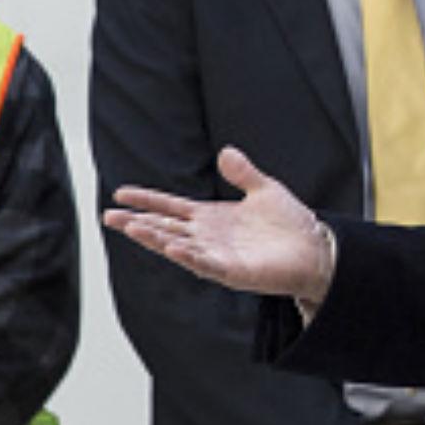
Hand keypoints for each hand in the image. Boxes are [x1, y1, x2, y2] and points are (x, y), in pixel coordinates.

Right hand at [105, 147, 333, 304]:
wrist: (316, 250)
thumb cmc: (290, 224)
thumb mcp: (264, 189)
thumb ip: (242, 173)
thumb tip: (226, 152)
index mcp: (211, 218)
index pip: (171, 207)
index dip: (146, 200)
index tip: (120, 194)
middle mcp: (209, 238)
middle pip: (165, 228)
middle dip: (137, 223)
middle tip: (108, 216)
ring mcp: (218, 256)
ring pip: (178, 247)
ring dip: (155, 239)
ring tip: (132, 228)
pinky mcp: (233, 272)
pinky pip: (206, 265)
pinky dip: (189, 257)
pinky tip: (174, 248)